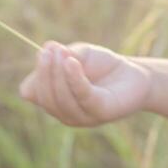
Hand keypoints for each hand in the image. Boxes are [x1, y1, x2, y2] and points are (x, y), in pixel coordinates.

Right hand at [18, 41, 150, 126]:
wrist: (134, 74)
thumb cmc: (102, 65)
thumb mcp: (78, 55)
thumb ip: (61, 55)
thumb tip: (43, 51)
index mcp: (55, 100)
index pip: (33, 92)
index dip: (37, 73)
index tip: (45, 50)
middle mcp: (65, 113)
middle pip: (46, 98)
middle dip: (46, 73)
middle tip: (50, 50)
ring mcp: (83, 117)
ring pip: (62, 100)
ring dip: (59, 74)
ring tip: (63, 52)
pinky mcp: (101, 112)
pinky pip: (83, 97)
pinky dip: (75, 79)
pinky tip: (72, 62)